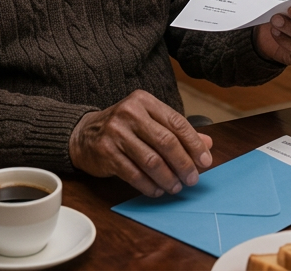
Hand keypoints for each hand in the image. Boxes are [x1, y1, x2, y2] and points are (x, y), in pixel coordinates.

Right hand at [68, 89, 213, 197]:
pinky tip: (157, 190)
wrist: (83, 134)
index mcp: (145, 101)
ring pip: (151, 160)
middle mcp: (130, 113)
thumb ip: (176, 131)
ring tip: (176, 187)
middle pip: (165, 141)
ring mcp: (116, 132)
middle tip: (193, 179)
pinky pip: (133, 174)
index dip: (194, 143)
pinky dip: (148, 185)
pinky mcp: (106, 152)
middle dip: (183, 164)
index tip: (205, 161)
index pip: (176, 122)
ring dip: (168, 178)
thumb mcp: (149, 121)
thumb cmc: (123, 128)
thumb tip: (207, 144)